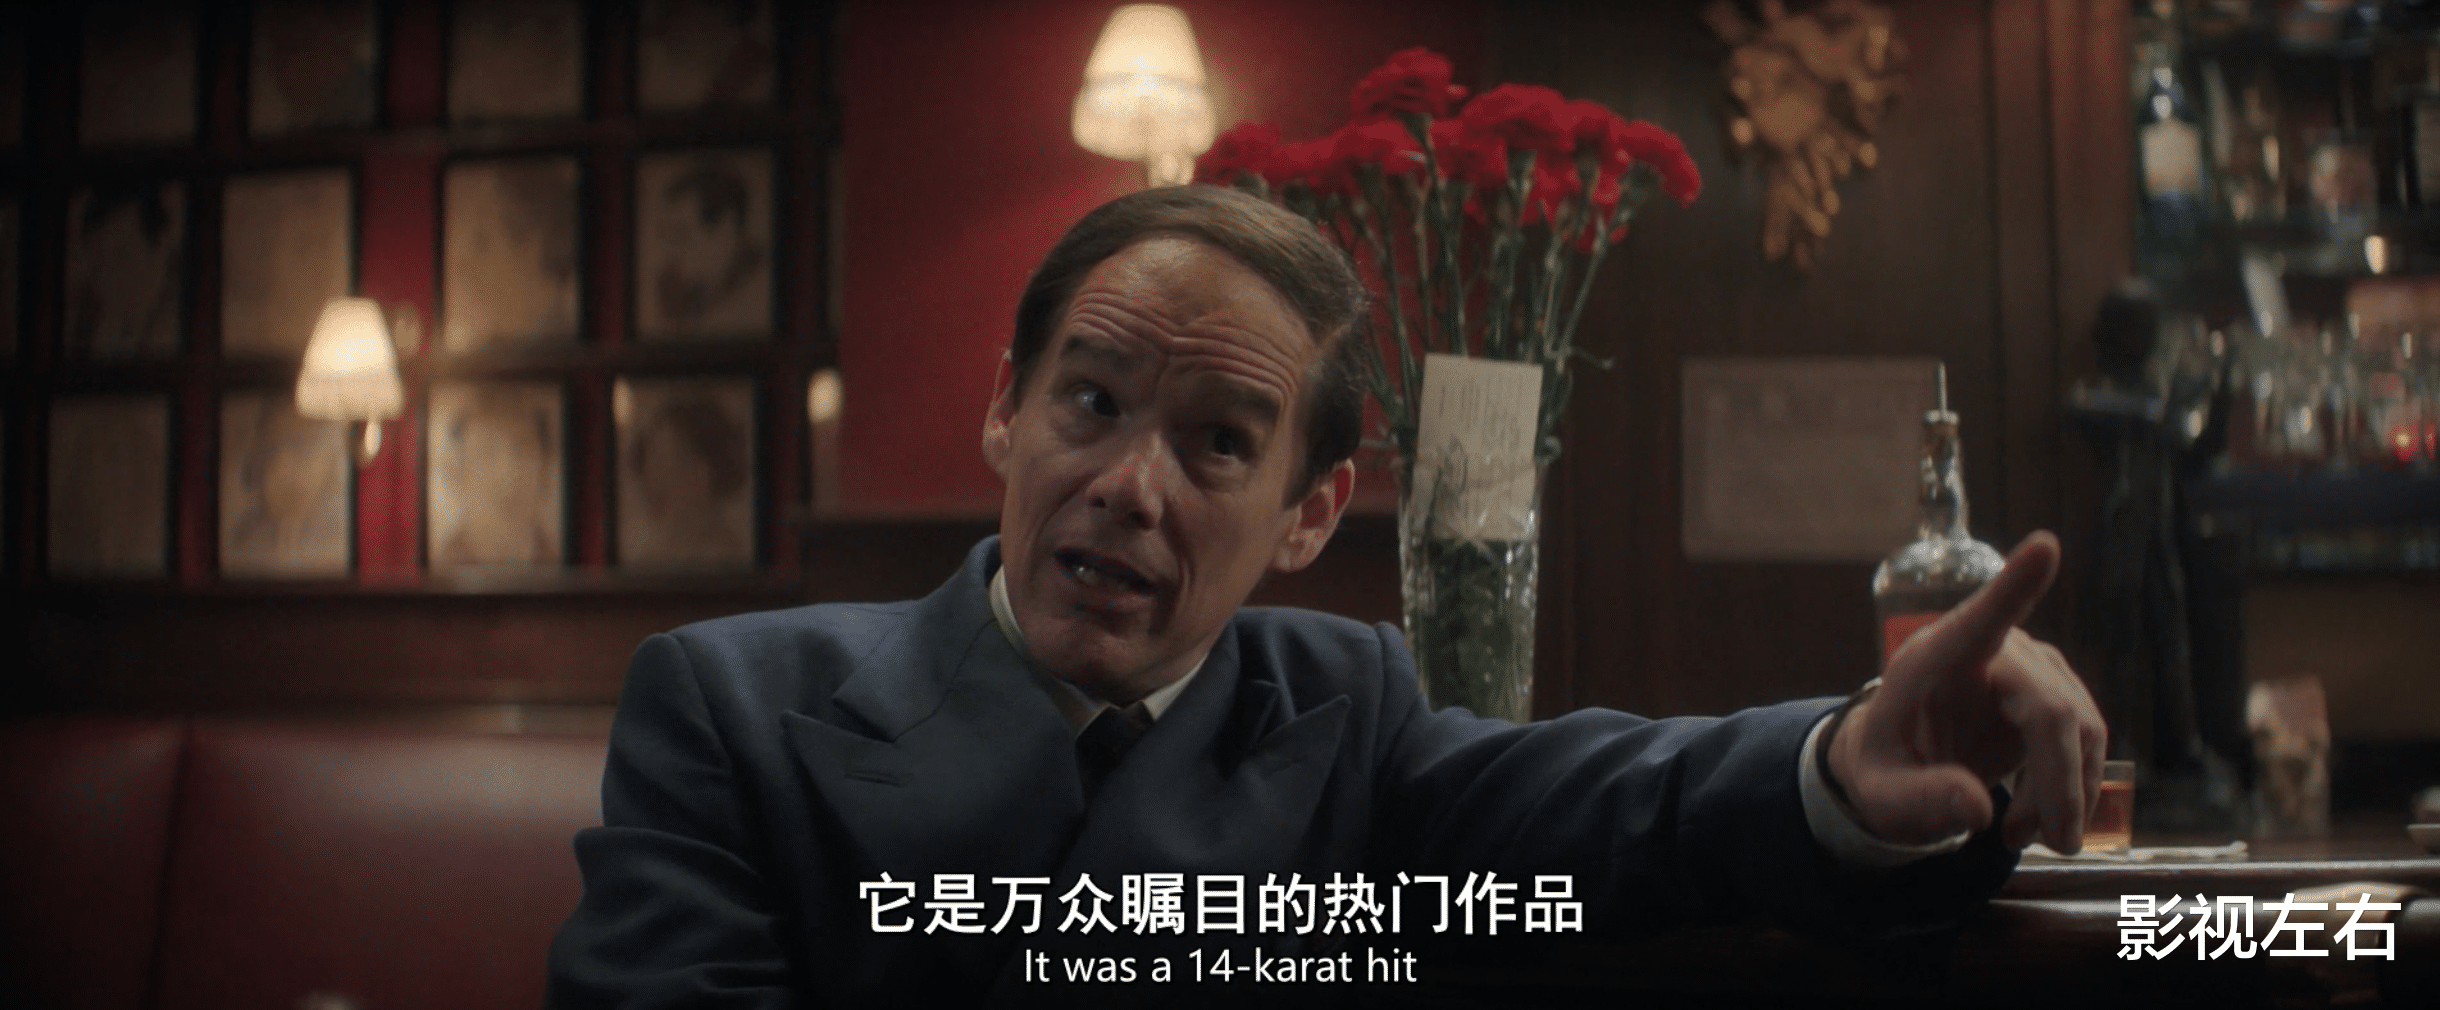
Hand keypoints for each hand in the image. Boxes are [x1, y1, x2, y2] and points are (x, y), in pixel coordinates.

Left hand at [1827, 530, 2106, 851]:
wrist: (1898, 764)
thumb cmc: (1883, 769)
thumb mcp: (1882, 794)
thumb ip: (1919, 800)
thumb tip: (1976, 809)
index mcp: (1933, 660)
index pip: (1979, 619)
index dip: (2014, 586)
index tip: (2044, 546)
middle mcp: (1989, 651)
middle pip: (2052, 710)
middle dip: (2058, 784)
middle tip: (2047, 843)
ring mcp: (2028, 665)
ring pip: (2079, 728)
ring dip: (2064, 792)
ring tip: (2021, 834)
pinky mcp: (2051, 689)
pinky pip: (2084, 738)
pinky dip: (2070, 787)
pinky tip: (2036, 817)